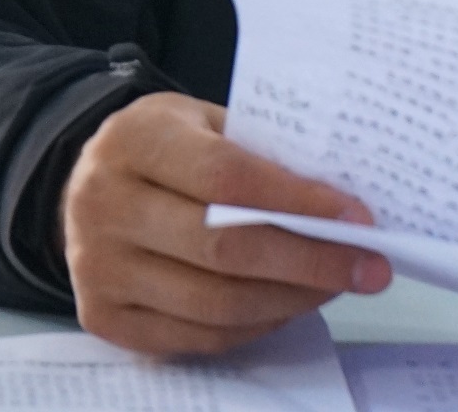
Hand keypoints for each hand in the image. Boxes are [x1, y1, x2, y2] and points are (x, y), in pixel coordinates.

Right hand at [59, 91, 392, 354]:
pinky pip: (197, 336)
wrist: (87, 185)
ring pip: (214, 303)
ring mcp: (97, 267)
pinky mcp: (103, 317)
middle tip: (369, 265)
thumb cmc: (165, 149)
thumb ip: (260, 153)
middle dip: (309, 260)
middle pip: (222, 248)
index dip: (296, 200)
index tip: (356, 216)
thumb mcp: (203, 122)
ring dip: (291, 299)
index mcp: (133, 140)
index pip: (225, 176)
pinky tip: (287, 304)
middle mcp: (103, 204)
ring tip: (335, 285)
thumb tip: (341, 203)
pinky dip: (255, 325)